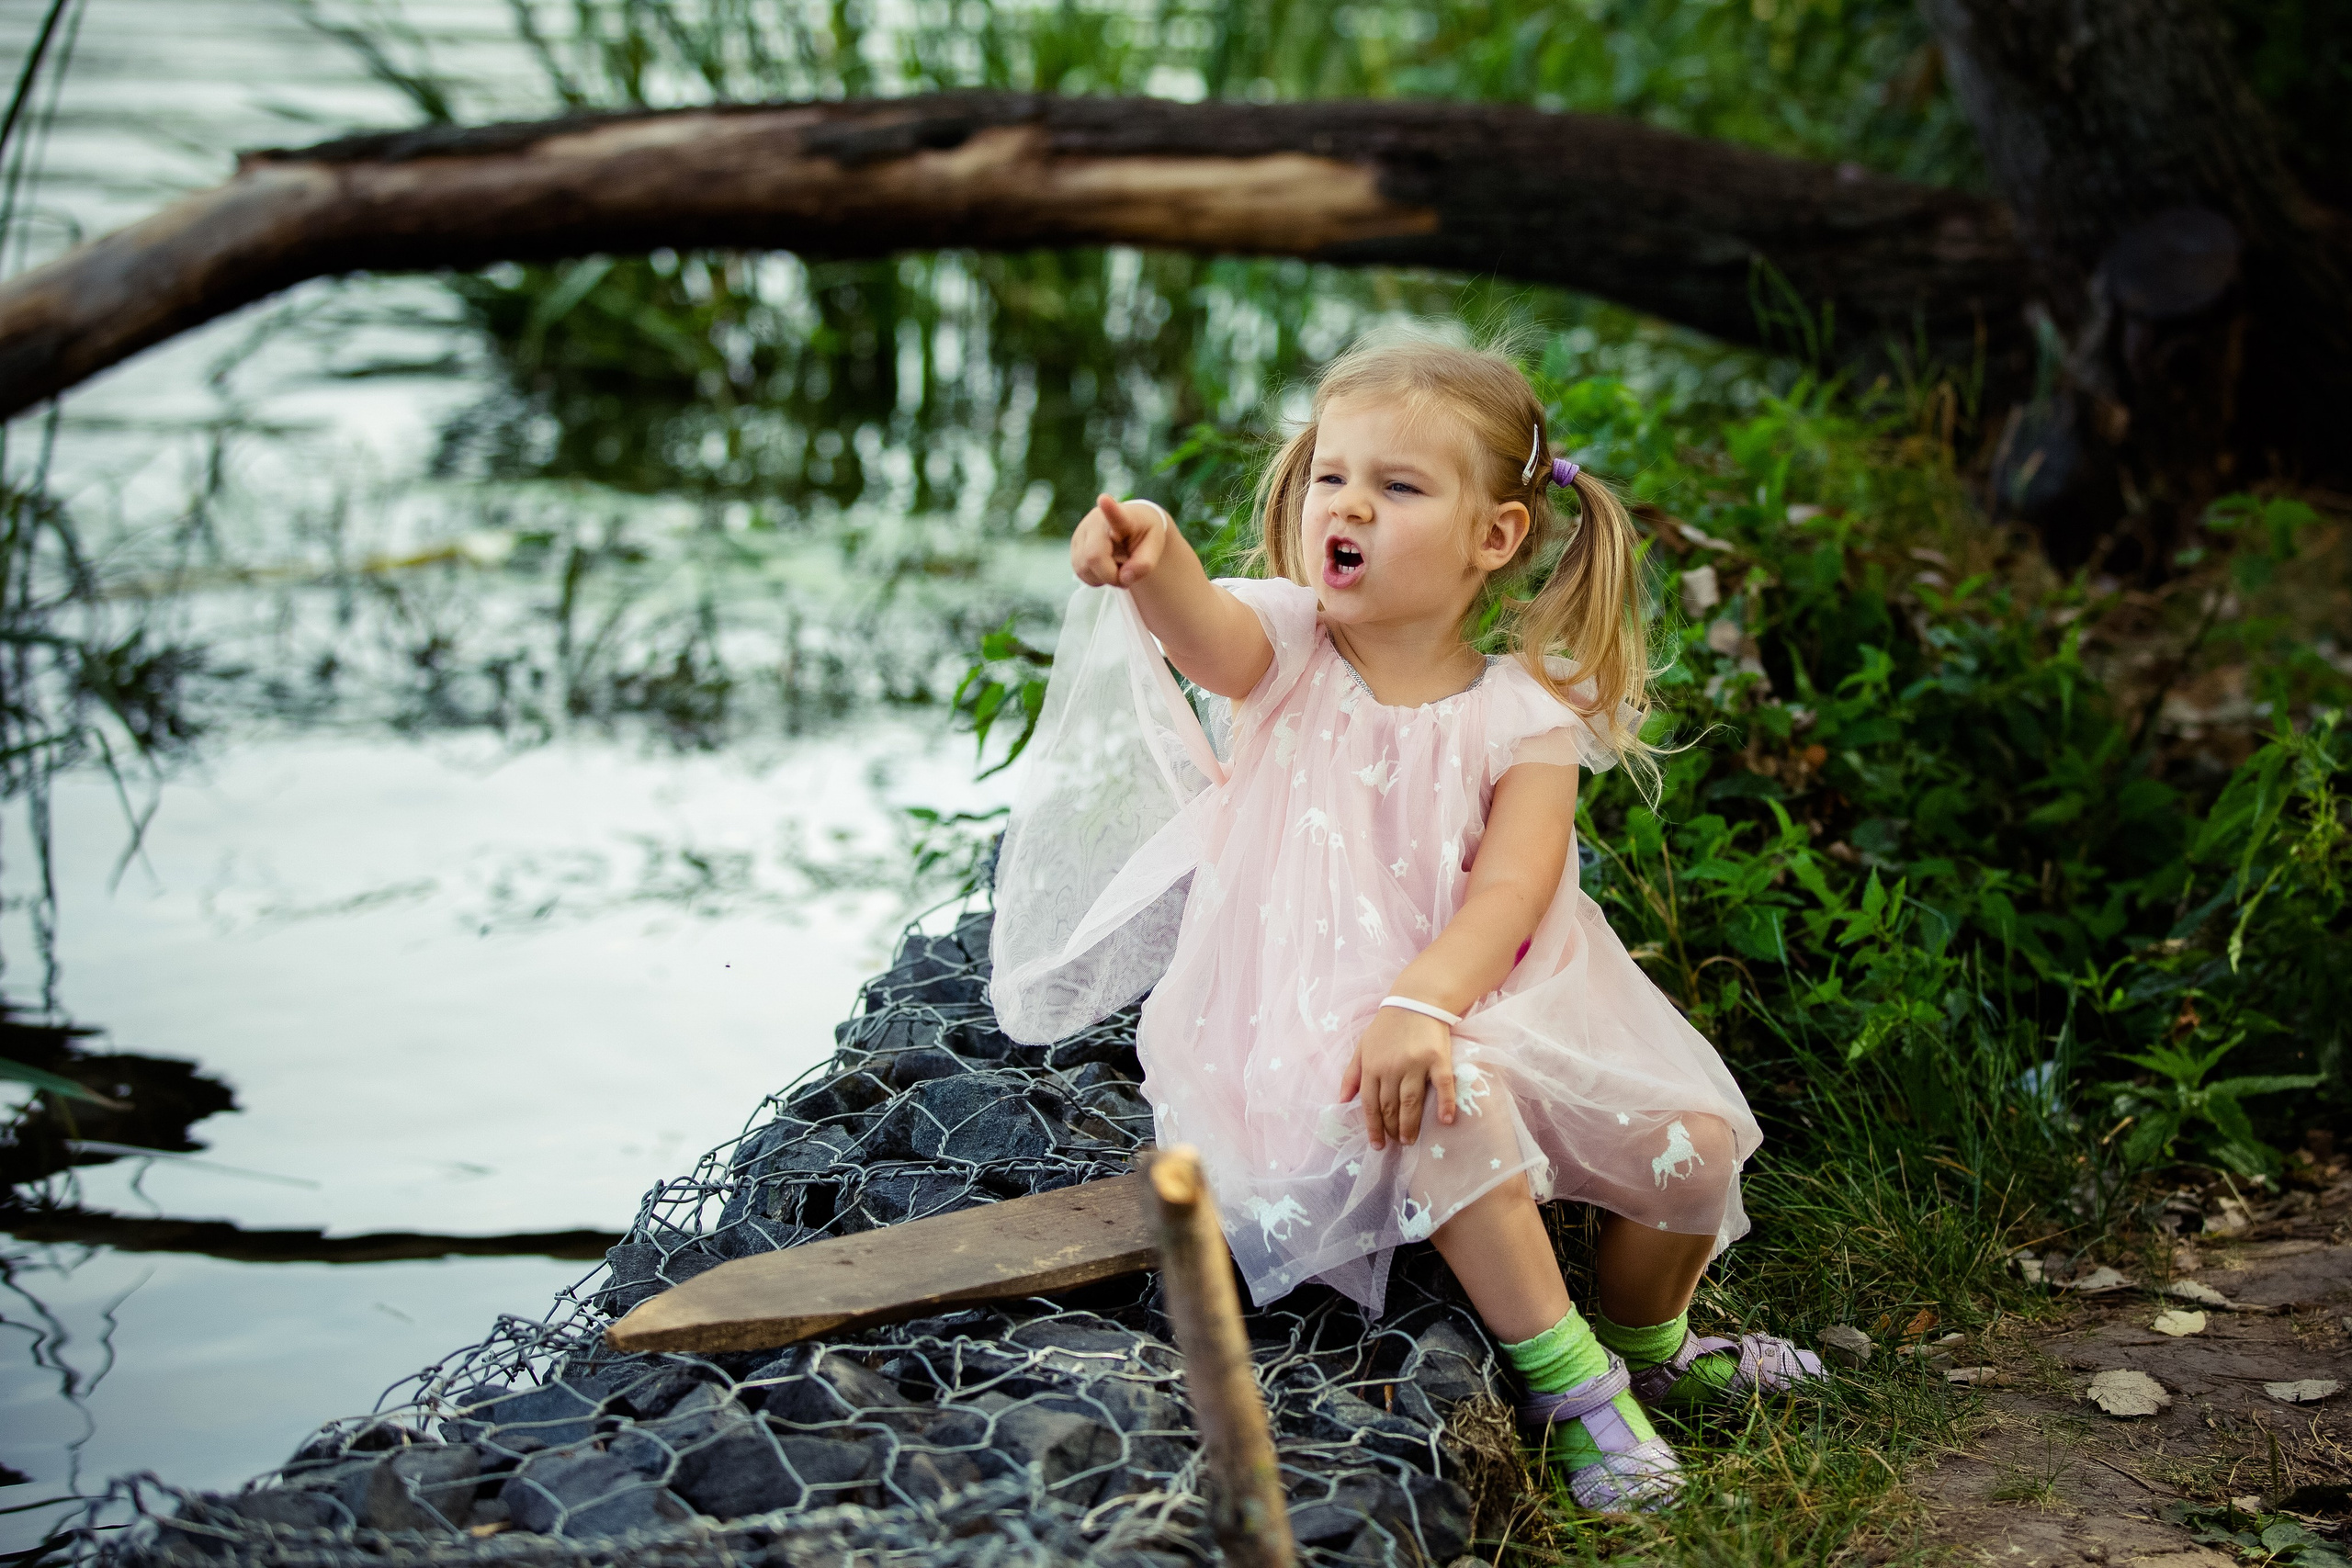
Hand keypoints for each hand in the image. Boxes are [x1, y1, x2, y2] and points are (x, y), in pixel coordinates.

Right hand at [1071, 494, 1169, 586]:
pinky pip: (1081, 572)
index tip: (1104, 499)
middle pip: (1094, 557)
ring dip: (1104, 578)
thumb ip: (1145, 564)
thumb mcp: (1155, 547)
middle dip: (1111, 576)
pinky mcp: (1074, 546)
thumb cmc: (1144, 534)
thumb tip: (1124, 578)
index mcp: (1123, 517)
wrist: (1132, 526)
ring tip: (1117, 567)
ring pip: (1084, 568)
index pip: (1115, 514)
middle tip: (1127, 576)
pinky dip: (1096, 577)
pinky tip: (1105, 567)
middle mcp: (1095, 521)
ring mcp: (1081, 533)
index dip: (1109, 509)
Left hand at [1339, 1006, 1456, 1149]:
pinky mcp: (1437, 1058)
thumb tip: (1341, 1100)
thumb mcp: (1362, 1047)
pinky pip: (1442, 1085)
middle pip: (1390, 1106)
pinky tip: (1446, 1120)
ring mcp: (1415, 1063)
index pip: (1370, 1104)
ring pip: (1411, 1102)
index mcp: (1372, 1066)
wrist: (1416, 1000)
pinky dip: (1445, 1104)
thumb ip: (1352, 1074)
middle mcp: (1391, 1067)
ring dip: (1410, 1124)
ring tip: (1410, 1140)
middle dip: (1391, 1129)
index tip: (1377, 1144)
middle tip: (1398, 1143)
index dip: (1373, 1127)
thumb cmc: (1388, 1026)